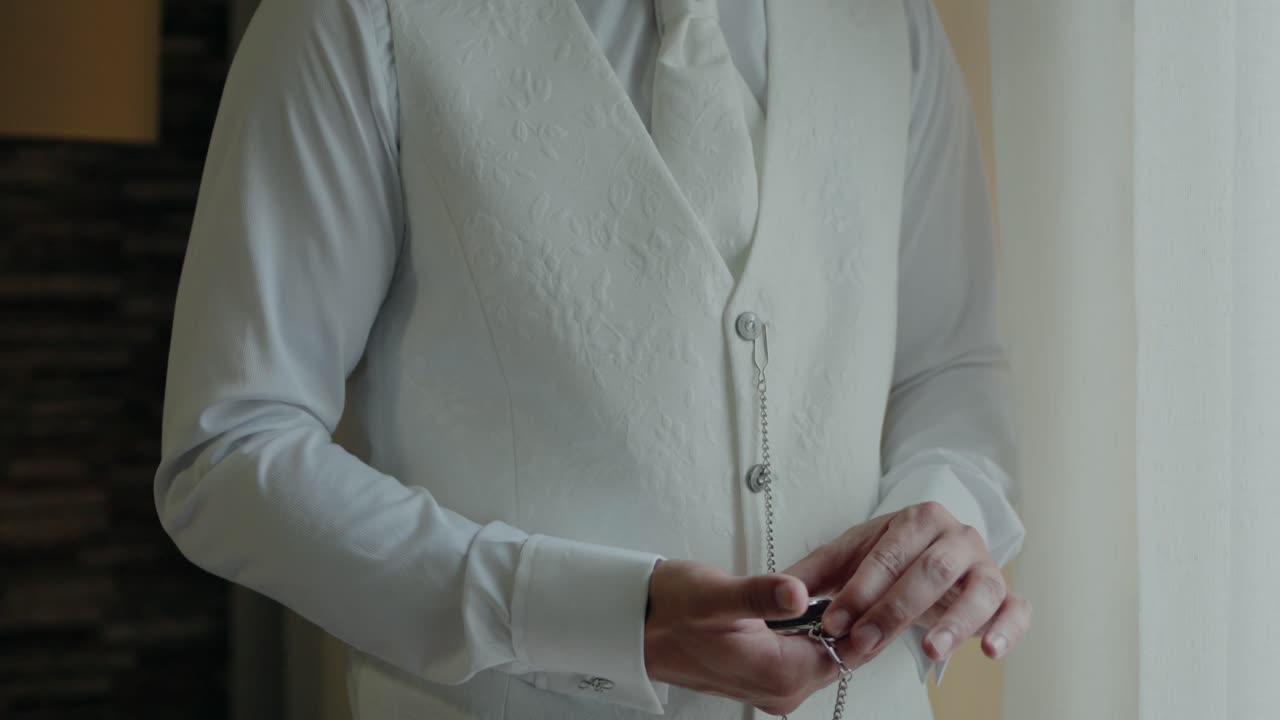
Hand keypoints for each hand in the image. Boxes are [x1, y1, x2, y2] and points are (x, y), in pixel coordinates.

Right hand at [644, 560, 839, 715]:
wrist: (636, 625)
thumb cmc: (670, 609)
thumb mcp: (716, 594)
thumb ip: (760, 596)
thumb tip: (797, 593)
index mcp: (777, 674)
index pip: (845, 652)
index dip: (855, 617)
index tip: (856, 585)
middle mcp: (778, 691)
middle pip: (837, 657)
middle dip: (842, 621)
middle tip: (838, 581)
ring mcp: (770, 689)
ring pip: (820, 656)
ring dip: (823, 626)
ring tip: (815, 591)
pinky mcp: (761, 680)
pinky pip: (801, 658)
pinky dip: (805, 634)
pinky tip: (794, 608)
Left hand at [783, 502, 1030, 666]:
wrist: (933, 552)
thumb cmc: (889, 557)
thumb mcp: (848, 558)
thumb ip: (813, 574)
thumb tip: (778, 591)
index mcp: (917, 519)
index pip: (888, 554)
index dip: (860, 589)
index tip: (834, 621)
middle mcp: (957, 536)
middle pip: (930, 571)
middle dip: (894, 610)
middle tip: (865, 642)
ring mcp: (986, 564)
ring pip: (978, 589)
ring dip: (954, 621)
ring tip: (930, 649)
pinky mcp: (1007, 595)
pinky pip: (1017, 609)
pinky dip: (1007, 629)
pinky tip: (990, 651)